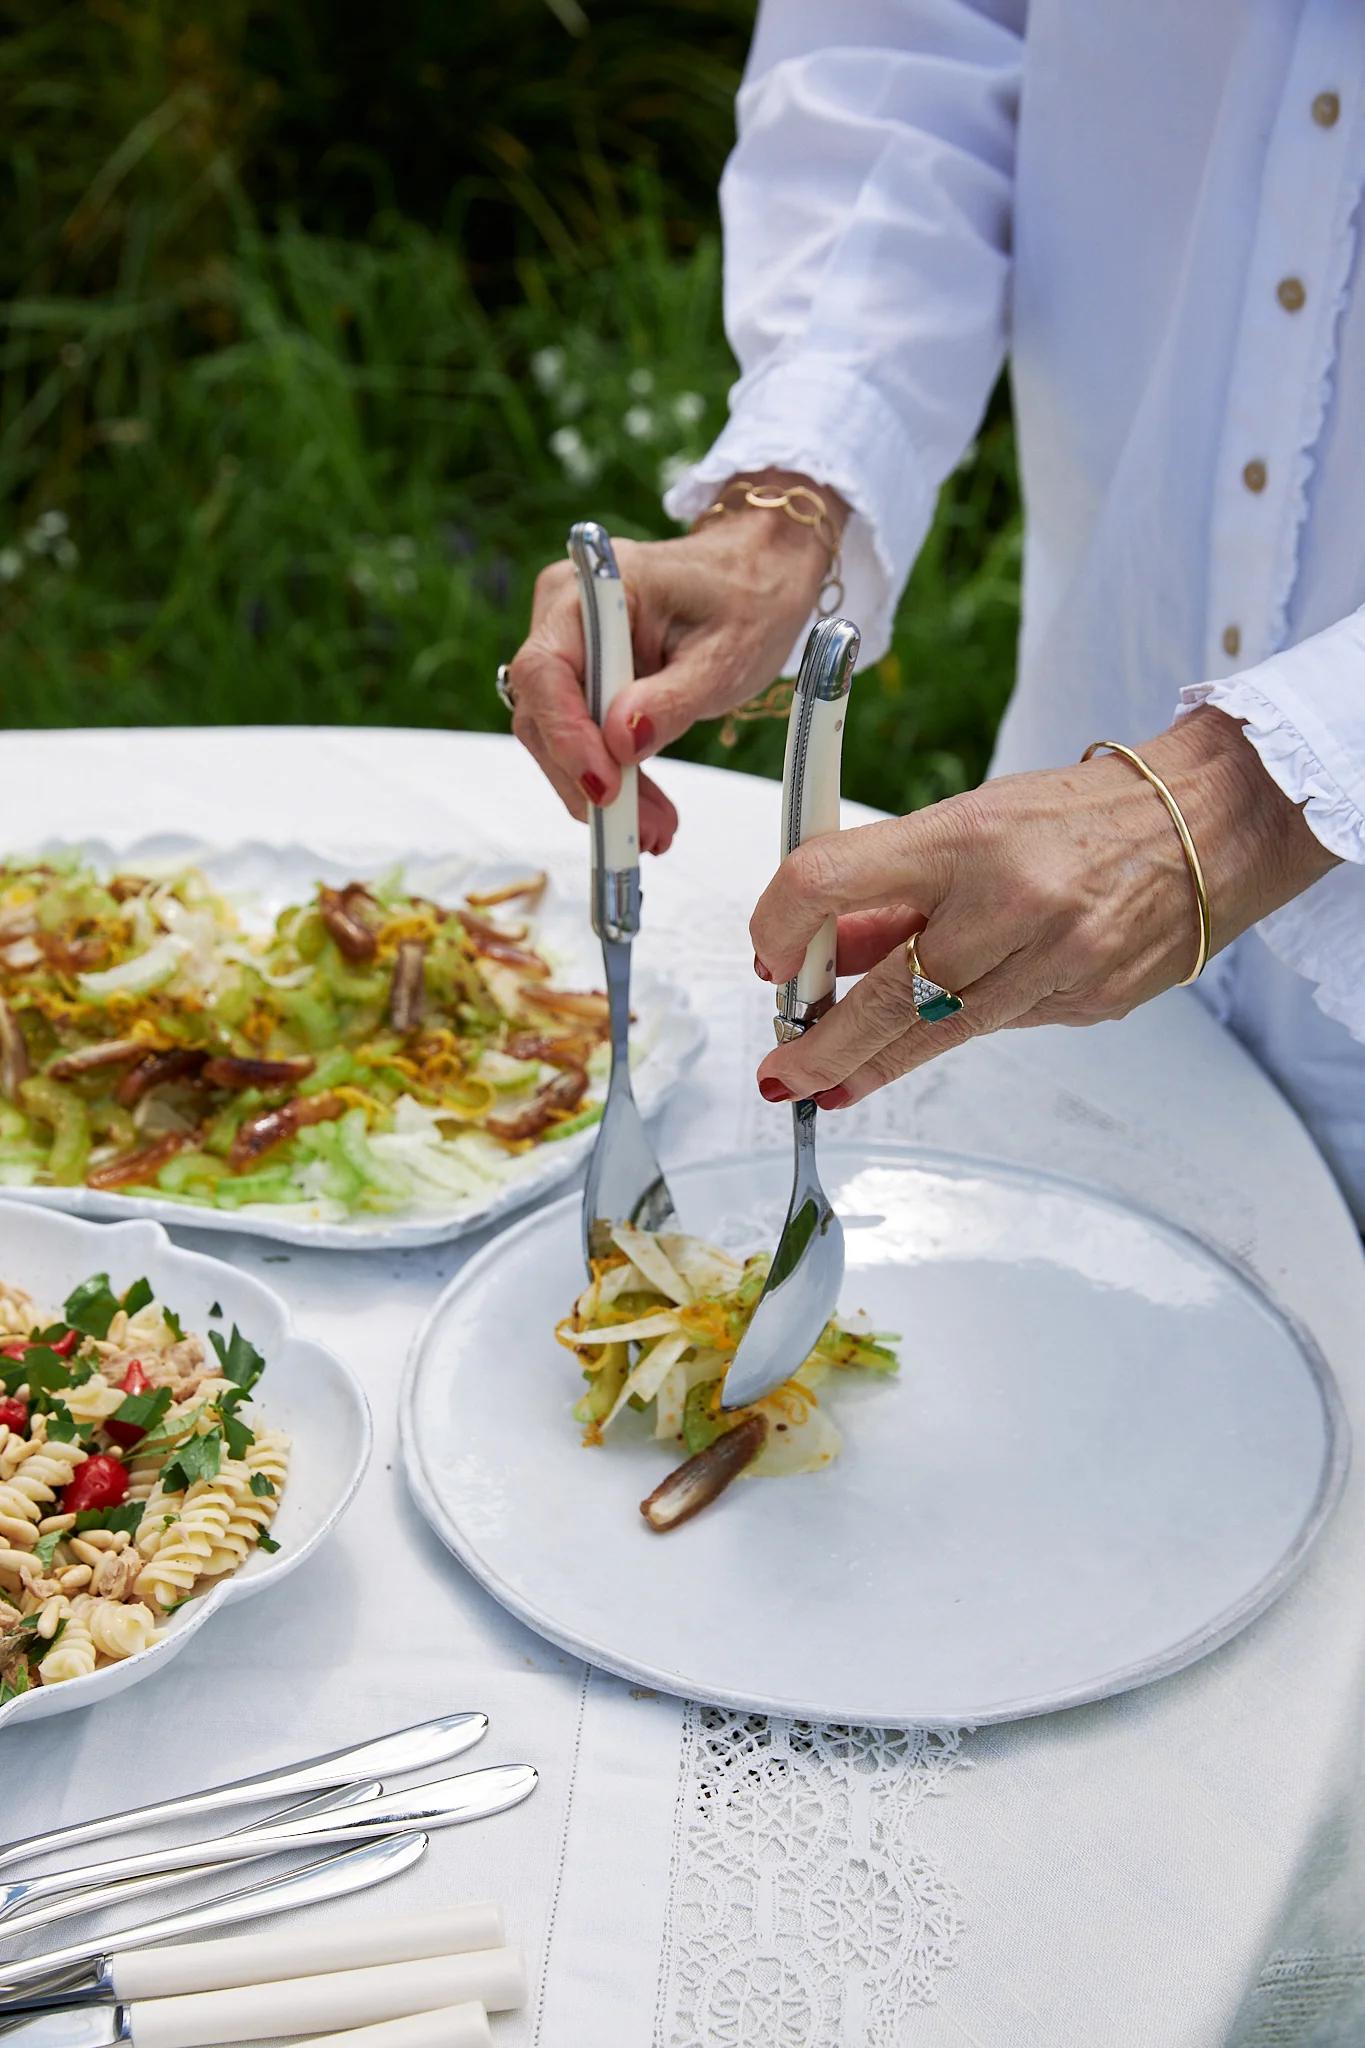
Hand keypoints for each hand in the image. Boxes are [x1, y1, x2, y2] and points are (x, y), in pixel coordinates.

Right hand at [506, 472, 843, 852]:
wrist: (759, 576)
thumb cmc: (748, 599)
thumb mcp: (725, 655)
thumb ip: (671, 699)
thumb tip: (619, 744)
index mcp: (594, 588)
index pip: (546, 670)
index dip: (567, 737)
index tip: (604, 789)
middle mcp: (565, 614)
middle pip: (544, 713)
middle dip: (588, 780)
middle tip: (642, 833)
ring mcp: (570, 647)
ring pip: (559, 737)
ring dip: (601, 792)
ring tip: (654, 832)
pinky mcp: (585, 679)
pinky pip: (583, 738)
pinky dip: (613, 779)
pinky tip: (646, 813)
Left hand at [749, 708, 1339, 1106]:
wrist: (1211, 824)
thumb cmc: (1079, 814)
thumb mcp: (971, 822)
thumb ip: (892, 888)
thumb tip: (816, 952)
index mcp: (966, 836)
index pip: (830, 880)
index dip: (780, 928)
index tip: (769, 959)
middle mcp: (1010, 902)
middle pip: (883, 997)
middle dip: (819, 1047)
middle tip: (780, 1075)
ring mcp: (1056, 962)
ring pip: (938, 1033)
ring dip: (871, 1067)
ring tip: (827, 1085)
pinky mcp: (1089, 1004)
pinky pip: (1000, 1027)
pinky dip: (959, 1027)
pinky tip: (947, 1019)